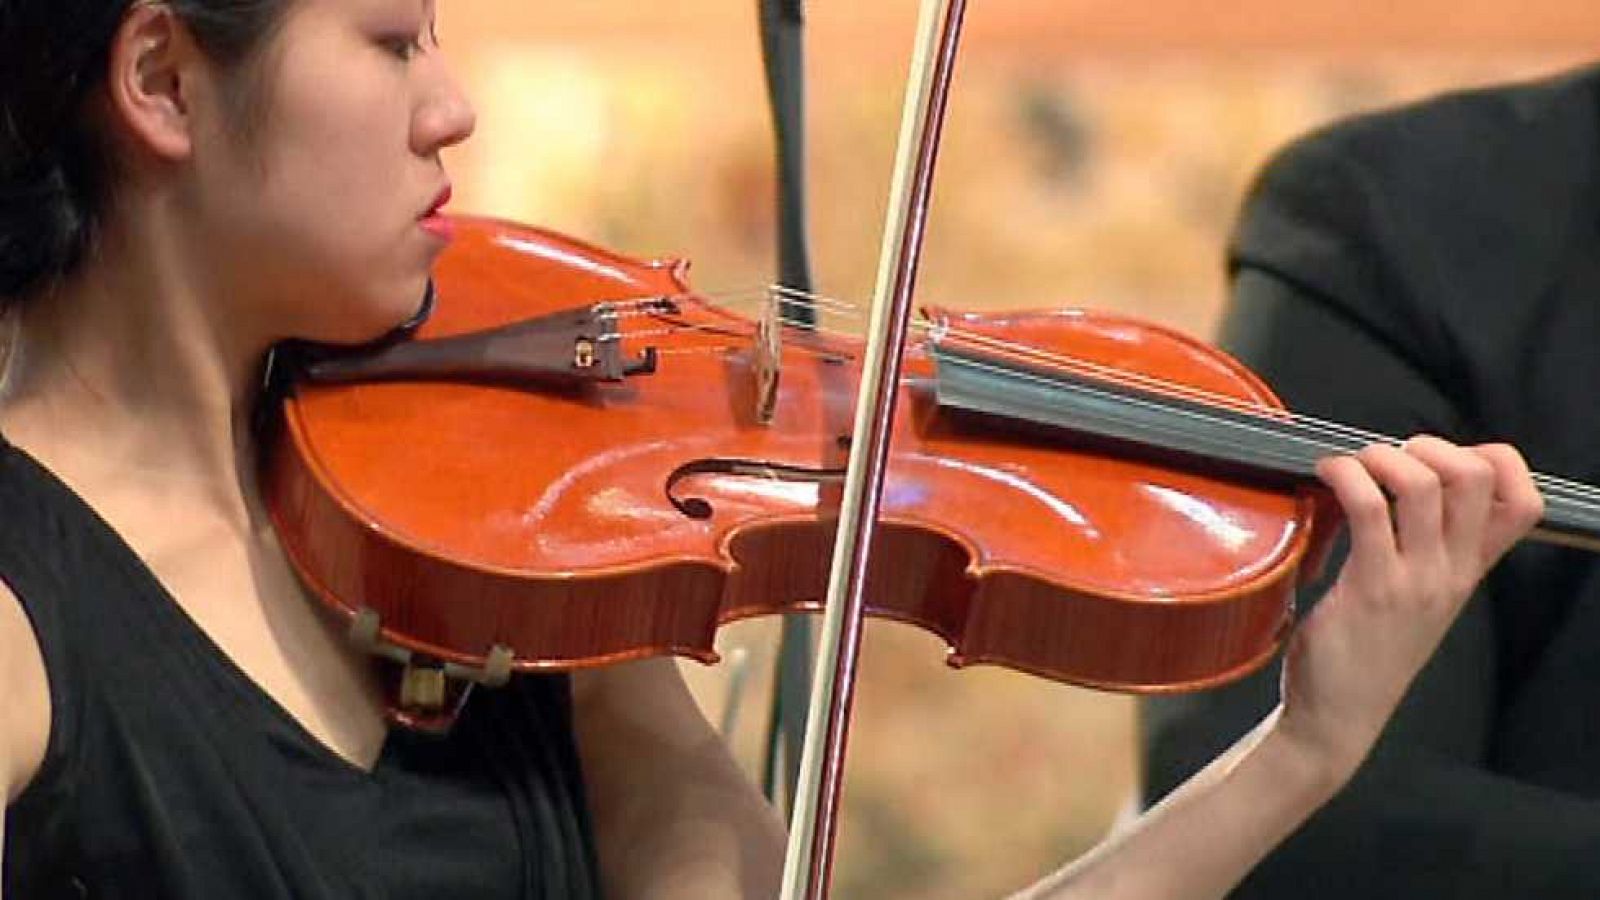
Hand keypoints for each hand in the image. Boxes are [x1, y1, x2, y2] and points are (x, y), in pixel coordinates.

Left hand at [1275, 436, 1542, 776]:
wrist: (1338, 719)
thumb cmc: (1366, 653)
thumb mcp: (1416, 599)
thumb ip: (1420, 550)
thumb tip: (1392, 484)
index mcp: (1469, 572)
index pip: (1523, 501)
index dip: (1491, 459)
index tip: (1438, 459)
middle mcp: (1453, 572)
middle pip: (1477, 476)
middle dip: (1429, 445)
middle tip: (1385, 459)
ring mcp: (1416, 580)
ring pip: (1424, 484)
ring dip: (1382, 455)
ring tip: (1352, 465)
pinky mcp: (1371, 588)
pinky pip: (1368, 508)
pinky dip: (1344, 474)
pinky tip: (1325, 475)